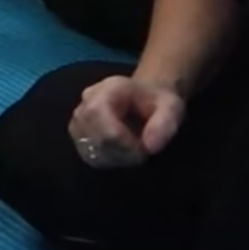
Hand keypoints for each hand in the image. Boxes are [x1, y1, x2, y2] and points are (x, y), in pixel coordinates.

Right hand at [68, 75, 185, 167]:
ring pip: (89, 148)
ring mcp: (78, 119)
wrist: (143, 99)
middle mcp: (85, 102)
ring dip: (115, 158)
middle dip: (121, 152)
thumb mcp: (171, 106)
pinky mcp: (78, 135)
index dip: (120, 138)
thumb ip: (165, 123)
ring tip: (133, 153)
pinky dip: (107, 160)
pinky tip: (122, 155)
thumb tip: (150, 147)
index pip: (98, 115)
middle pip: (93, 135)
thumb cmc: (156, 101)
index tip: (143, 148)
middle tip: (142, 152)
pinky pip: (87, 155)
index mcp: (107, 89)